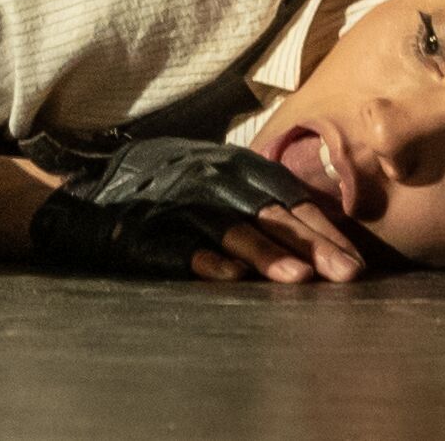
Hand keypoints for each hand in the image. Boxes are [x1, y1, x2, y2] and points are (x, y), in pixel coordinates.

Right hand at [28, 138, 375, 285]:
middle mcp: (209, 180)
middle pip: (269, 213)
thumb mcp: (210, 180)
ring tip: (298, 277)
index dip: (324, 227)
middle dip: (311, 243)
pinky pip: (180, 247)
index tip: (358, 257)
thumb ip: (253, 196)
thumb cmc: (159, 188)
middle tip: (347, 273)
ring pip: (230, 228)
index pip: (288, 197)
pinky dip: (205, 260)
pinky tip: (231, 277)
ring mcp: (178, 204)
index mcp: (230, 167)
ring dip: (266, 253)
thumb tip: (311, 226)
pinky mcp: (148, 230)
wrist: (85, 191)